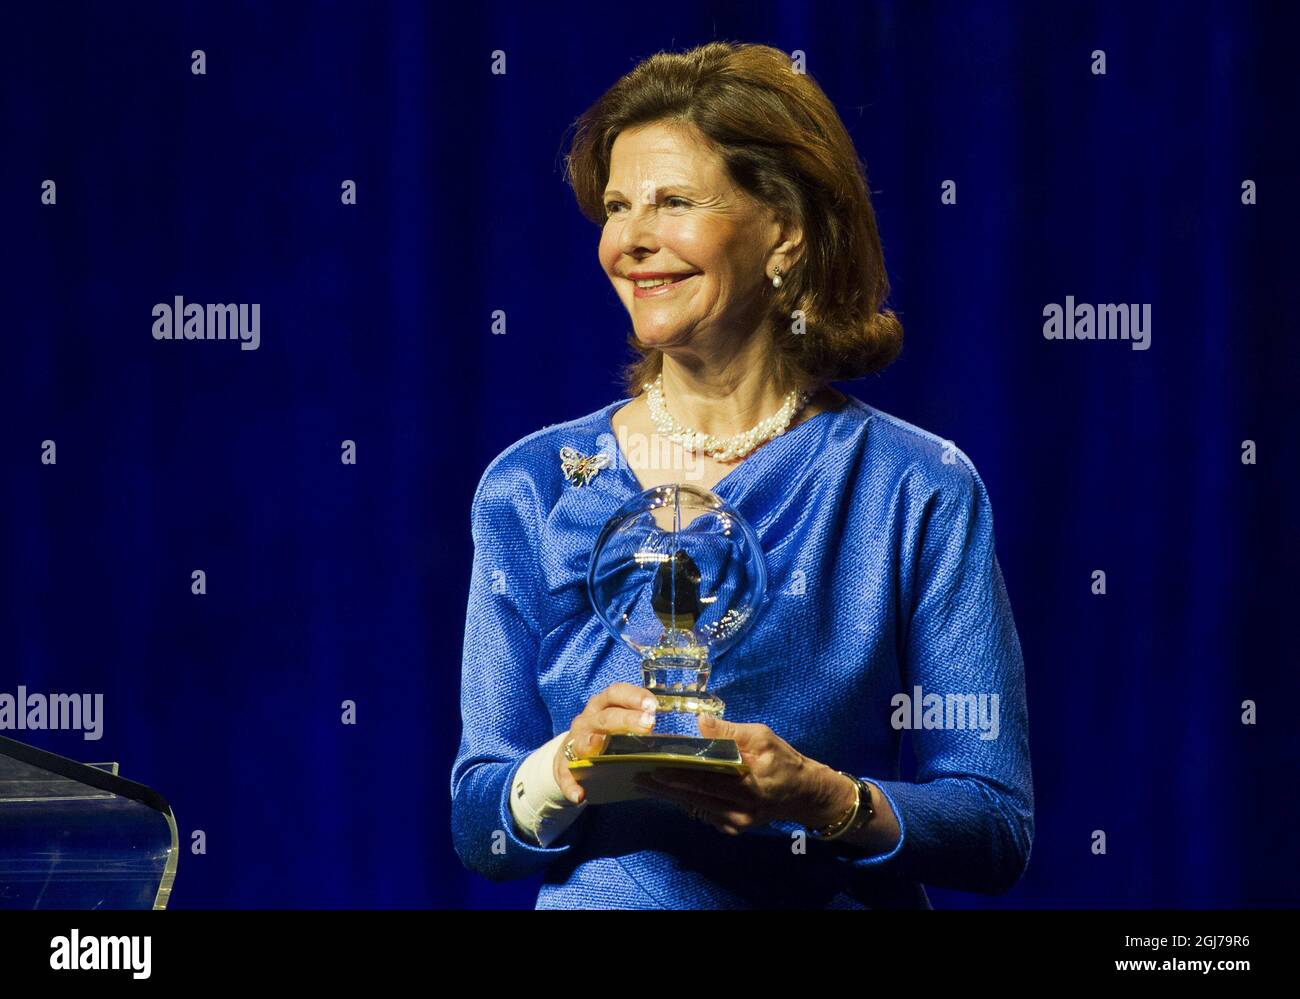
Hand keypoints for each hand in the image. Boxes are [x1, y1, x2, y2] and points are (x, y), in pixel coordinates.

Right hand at [552, 682, 657, 805]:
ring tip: (597, 746)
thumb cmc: (605, 736)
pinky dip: (570, 785)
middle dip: (626, 719)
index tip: (653, 706)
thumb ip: (640, 724)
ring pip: (582, 741)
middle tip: (648, 724)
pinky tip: (580, 795)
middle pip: (606, 717)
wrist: (572, 755)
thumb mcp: (617, 722)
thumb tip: (677, 737)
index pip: (616, 693)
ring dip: (590, 744)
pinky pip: (565, 775)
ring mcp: (574, 742)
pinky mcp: (563, 765)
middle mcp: (588, 721)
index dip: (634, 696)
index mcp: (602, 706)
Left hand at [632, 714, 857, 835]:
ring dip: (669, 795)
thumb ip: (731, 732)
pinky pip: (704, 812)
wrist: (804, 794)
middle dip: (664, 787)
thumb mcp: (763, 737)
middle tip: (637, 777)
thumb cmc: (784, 759)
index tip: (654, 767)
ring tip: (644, 784)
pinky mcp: (733, 827)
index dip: (678, 774)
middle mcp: (739, 809)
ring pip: (695, 806)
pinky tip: (667, 792)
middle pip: (694, 796)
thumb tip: (700, 724)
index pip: (706, 779)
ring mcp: (735, 822)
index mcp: (748, 784)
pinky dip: (685, 801)